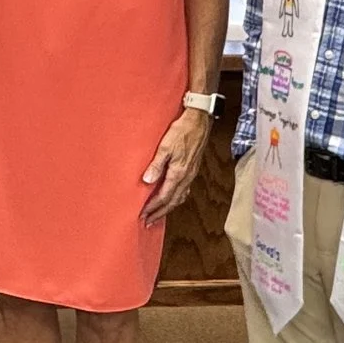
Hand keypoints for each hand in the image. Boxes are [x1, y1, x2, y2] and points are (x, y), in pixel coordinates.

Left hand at [140, 109, 211, 224]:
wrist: (200, 120)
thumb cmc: (182, 131)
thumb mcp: (165, 146)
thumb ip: (156, 165)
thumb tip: (147, 181)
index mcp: (178, 173)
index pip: (164, 197)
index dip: (153, 207)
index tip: (143, 215)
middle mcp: (186, 177)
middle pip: (172, 202)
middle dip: (160, 213)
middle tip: (148, 222)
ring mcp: (191, 174)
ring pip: (180, 198)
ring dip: (168, 208)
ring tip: (158, 214)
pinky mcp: (193, 169)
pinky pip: (184, 190)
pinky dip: (176, 199)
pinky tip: (172, 198)